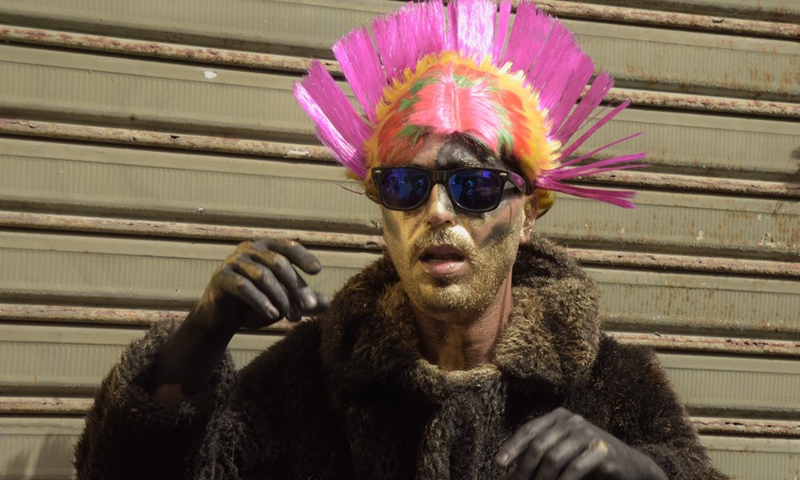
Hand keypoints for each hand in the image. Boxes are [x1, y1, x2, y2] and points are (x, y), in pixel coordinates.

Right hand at [194, 237, 329, 331]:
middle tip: (308, 308)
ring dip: (280, 297)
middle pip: (279, 264)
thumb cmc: (256, 303)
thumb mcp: (283, 301)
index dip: (303, 257)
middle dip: (296, 287)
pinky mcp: (221, 278)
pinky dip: (260, 301)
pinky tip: (273, 316)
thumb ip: (303, 300)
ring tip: (292, 317)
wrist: (222, 317)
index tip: (317, 271)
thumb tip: (328, 304)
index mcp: (267, 248)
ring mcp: (233, 261)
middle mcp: (250, 249)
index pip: (289, 247)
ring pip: (262, 276)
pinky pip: (242, 287)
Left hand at [495, 408, 666, 479]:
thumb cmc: (588, 461)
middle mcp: (572, 421)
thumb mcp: (560, 457)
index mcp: (558, 417)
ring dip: (543, 479)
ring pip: (554, 458)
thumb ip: (535, 463)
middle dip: (526, 469)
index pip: (529, 430)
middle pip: (539, 445)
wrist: (630, 466)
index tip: (498, 463)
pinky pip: (575, 468)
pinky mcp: (602, 451)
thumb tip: (505, 477)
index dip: (512, 447)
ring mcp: (588, 434)